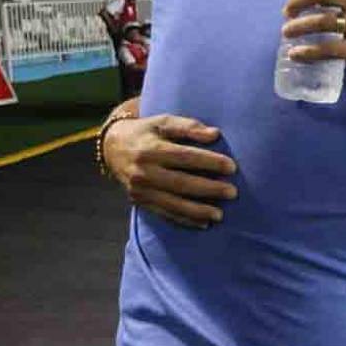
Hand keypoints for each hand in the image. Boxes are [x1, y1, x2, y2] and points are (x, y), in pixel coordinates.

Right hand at [103, 114, 238, 228]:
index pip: (185, 157)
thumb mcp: (163, 121)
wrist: (113, 148)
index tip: (232, 167)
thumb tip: (215, 134)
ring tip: (220, 215)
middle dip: (209, 189)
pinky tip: (203, 224)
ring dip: (198, 211)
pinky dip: (185, 220)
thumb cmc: (146, 132)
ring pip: (173, 203)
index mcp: (152, 149)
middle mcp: (144, 172)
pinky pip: (165, 214)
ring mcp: (141, 190)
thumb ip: (188, 126)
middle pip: (181, 183)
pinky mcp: (140, 202)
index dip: (210, 162)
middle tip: (233, 192)